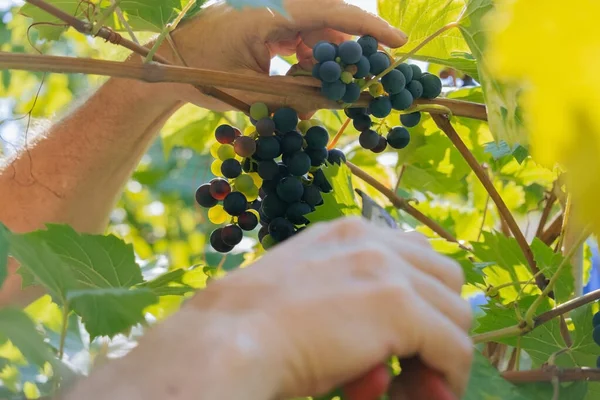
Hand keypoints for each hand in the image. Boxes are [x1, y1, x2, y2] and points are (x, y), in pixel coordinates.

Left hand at [152, 0, 406, 111]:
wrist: (167, 63)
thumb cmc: (200, 72)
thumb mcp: (250, 90)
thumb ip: (292, 97)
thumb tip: (328, 105)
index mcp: (270, 11)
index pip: (330, 12)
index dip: (367, 27)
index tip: (397, 41)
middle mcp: (273, 5)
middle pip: (328, 20)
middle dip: (354, 46)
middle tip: (376, 71)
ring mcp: (269, 14)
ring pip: (315, 31)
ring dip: (331, 56)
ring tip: (345, 82)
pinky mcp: (265, 25)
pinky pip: (299, 36)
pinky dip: (311, 57)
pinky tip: (312, 77)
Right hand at [186, 217, 472, 397]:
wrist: (226, 340)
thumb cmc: (253, 328)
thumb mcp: (306, 293)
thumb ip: (350, 297)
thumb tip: (387, 348)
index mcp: (348, 234)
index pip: (416, 257)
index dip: (421, 302)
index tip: (403, 344)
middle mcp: (372, 241)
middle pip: (446, 281)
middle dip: (440, 325)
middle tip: (411, 369)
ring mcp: (387, 270)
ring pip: (457, 316)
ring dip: (441, 357)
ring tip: (406, 388)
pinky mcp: (397, 307)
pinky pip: (454, 349)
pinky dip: (446, 379)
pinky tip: (411, 395)